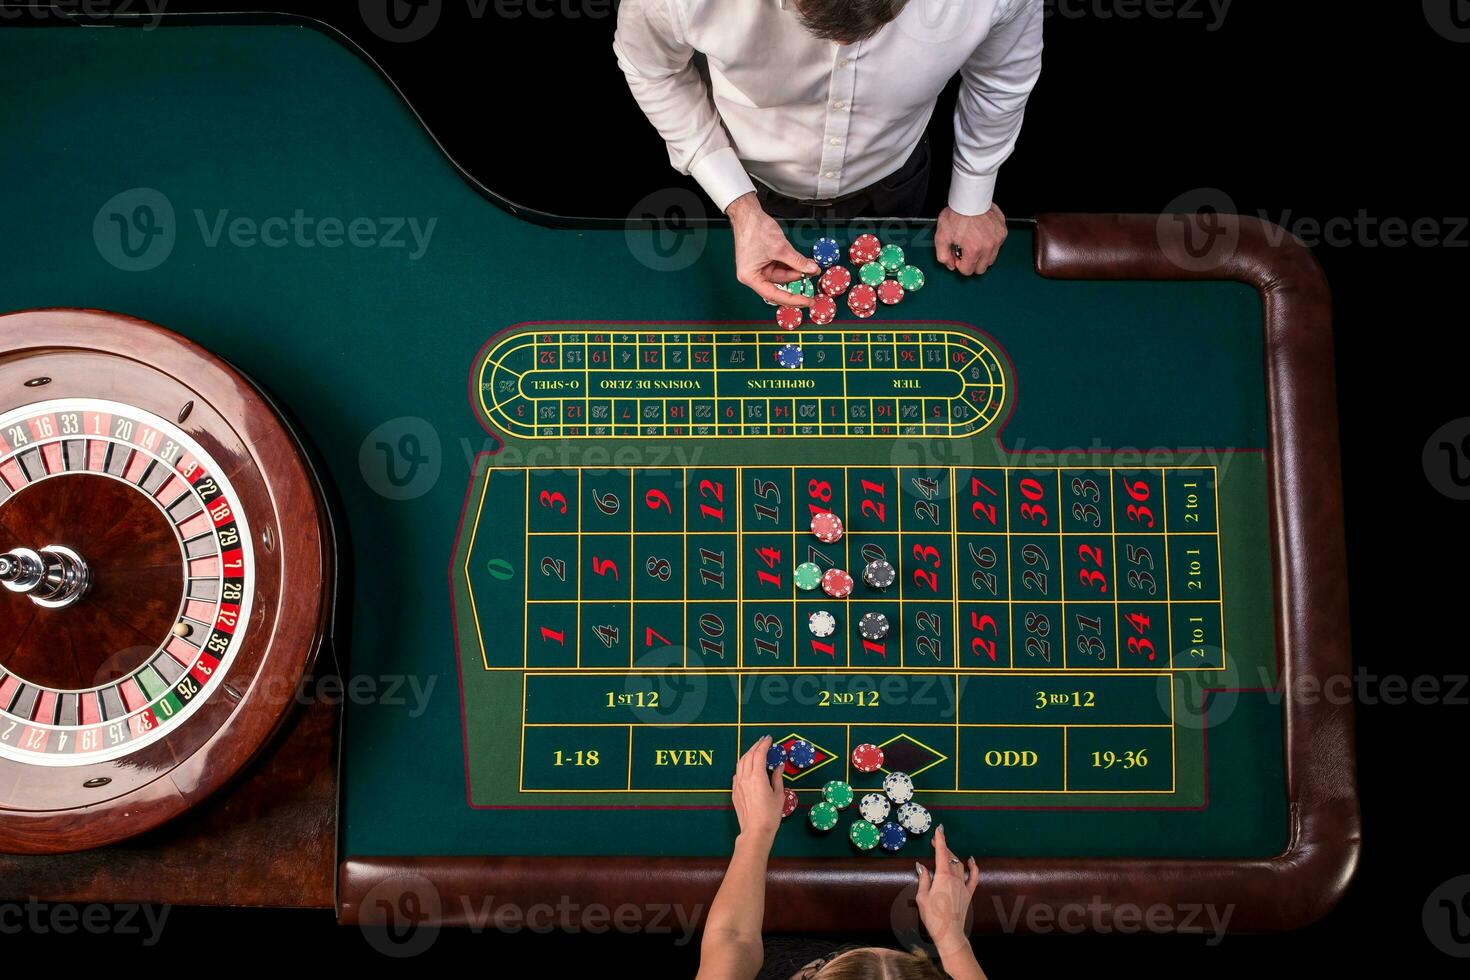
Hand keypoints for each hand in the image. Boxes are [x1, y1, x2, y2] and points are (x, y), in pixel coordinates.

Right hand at [727, 193, 819, 305]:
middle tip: (812, 274)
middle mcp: (753, 275)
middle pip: (779, 283)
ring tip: (809, 265)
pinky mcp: (764, 260)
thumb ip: (797, 261)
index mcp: (750, 277)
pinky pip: (780, 266)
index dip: (792, 299)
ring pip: (782, 274)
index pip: (774, 294)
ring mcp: (759, 267)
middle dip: (797, 278)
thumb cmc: (754, 229)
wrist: (748, 214)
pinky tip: (801, 261)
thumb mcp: (781, 248)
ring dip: (796, 269)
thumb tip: (811, 270)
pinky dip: (791, 263)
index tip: (806, 302)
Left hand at [731, 736, 784, 844]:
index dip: (764, 744)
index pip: (759, 754)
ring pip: (741, 763)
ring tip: (755, 751)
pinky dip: (743, 765)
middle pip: (748, 756)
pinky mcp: (735, 791)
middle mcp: (745, 777)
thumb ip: (778, 777)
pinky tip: (748, 767)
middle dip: (756, 746)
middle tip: (763, 741)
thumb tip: (778, 766)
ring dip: (748, 754)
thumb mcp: (779, 794)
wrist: (756, 830)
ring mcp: (738, 784)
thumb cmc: (771, 814)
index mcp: (757, 776)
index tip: (769, 738)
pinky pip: (737, 773)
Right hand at [914, 825, 980, 958]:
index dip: (940, 840)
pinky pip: (973, 877)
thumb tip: (922, 866)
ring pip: (959, 865)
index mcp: (942, 877)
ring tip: (945, 852)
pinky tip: (971, 860)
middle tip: (936, 842)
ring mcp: (963, 885)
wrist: (949, 933)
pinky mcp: (968, 894)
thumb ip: (923, 879)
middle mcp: (955, 878)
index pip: (942, 853)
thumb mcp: (922, 897)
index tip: (939, 829)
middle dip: (943, 847)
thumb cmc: (932, 917)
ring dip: (952, 856)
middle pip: (950, 857)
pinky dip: (973, 867)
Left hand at [935, 204, 1006, 275]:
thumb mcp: (941, 236)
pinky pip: (997, 246)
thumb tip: (950, 265)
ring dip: (982, 256)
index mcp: (973, 249)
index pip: (968, 271)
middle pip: (981, 269)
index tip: (958, 256)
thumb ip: (943, 256)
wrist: (969, 198)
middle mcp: (988, 246)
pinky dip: (990, 245)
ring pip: (991, 259)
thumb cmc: (956, 215)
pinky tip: (981, 235)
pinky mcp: (1002, 232)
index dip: (959, 265)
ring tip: (974, 243)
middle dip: (971, 263)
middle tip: (965, 251)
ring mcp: (997, 239)